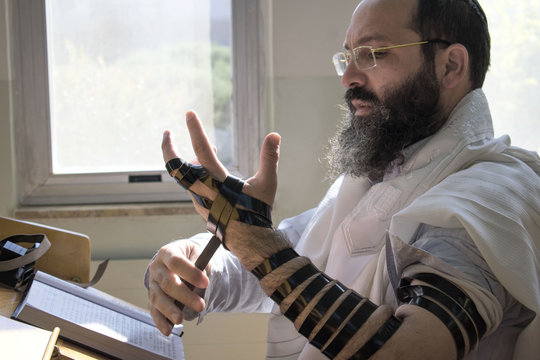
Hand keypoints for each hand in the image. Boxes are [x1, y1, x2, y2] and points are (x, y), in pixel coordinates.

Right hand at [148, 239, 208, 335]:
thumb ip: (200, 264)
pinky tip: (168, 330)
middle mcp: (157, 268)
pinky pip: (154, 311)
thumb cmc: (191, 258)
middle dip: (184, 295)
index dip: (190, 272)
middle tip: (200, 305)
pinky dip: (160, 321)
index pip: (176, 262)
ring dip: (169, 310)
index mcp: (168, 252)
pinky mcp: (153, 298)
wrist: (180, 261)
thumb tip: (202, 280)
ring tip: (180, 319)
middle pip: (167, 282)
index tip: (205, 282)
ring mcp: (153, 283)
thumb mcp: (197, 254)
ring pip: (158, 298)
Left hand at [162, 111, 280, 212]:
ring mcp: (198, 199)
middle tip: (167, 132)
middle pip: (176, 166)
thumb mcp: (266, 183)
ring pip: (184, 176)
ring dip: (190, 159)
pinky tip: (211, 168)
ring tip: (212, 149)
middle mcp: (202, 189)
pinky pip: (190, 185)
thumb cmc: (257, 211)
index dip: (195, 129)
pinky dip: (195, 172)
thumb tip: (274, 134)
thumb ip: (269, 158)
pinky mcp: (199, 206)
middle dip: (168, 148)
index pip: (201, 149)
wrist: (249, 240)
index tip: (189, 114)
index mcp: (218, 180)